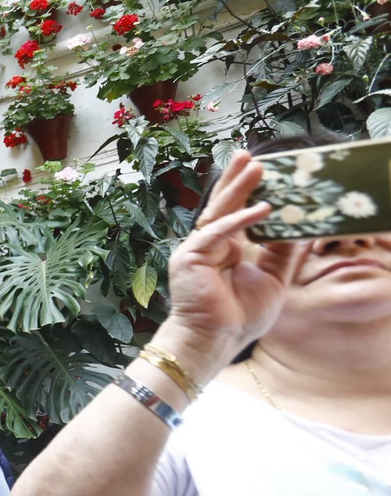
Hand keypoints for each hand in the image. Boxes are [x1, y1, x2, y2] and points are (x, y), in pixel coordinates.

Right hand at [157, 150, 303, 376]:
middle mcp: (209, 244)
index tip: (264, 172)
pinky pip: (218, 232)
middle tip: (251, 155)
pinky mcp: (191, 257)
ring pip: (219, 211)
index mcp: (224, 248)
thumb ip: (283, 252)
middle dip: (237, 179)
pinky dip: (240, 220)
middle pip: (223, 204)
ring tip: (254, 166)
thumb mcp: (273, 279)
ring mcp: (197, 249)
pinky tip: (262, 209)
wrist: (214, 340)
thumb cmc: (239, 316)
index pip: (237, 213)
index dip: (248, 193)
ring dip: (237, 188)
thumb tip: (303, 229)